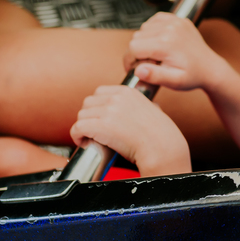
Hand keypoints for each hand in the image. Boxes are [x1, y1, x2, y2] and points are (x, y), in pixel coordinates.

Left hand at [70, 85, 190, 176]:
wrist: (162, 148)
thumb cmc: (161, 136)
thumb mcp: (154, 110)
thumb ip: (145, 106)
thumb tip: (148, 107)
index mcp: (127, 92)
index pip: (100, 92)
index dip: (97, 107)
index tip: (100, 118)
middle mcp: (116, 98)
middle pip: (88, 102)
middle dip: (89, 116)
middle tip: (94, 130)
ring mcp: (107, 111)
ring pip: (81, 116)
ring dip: (83, 127)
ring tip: (90, 139)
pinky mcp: (100, 125)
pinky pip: (77, 128)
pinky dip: (77, 136)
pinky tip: (84, 143)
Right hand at [128, 13, 228, 91]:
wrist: (210, 68)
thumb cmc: (193, 76)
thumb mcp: (174, 81)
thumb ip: (155, 76)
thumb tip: (138, 70)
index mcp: (167, 43)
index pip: (133, 47)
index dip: (130, 60)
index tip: (136, 69)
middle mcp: (170, 28)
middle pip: (136, 37)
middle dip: (138, 51)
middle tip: (149, 63)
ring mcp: (174, 21)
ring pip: (143, 28)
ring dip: (145, 41)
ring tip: (156, 54)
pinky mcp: (177, 19)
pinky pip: (154, 20)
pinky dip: (152, 30)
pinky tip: (160, 42)